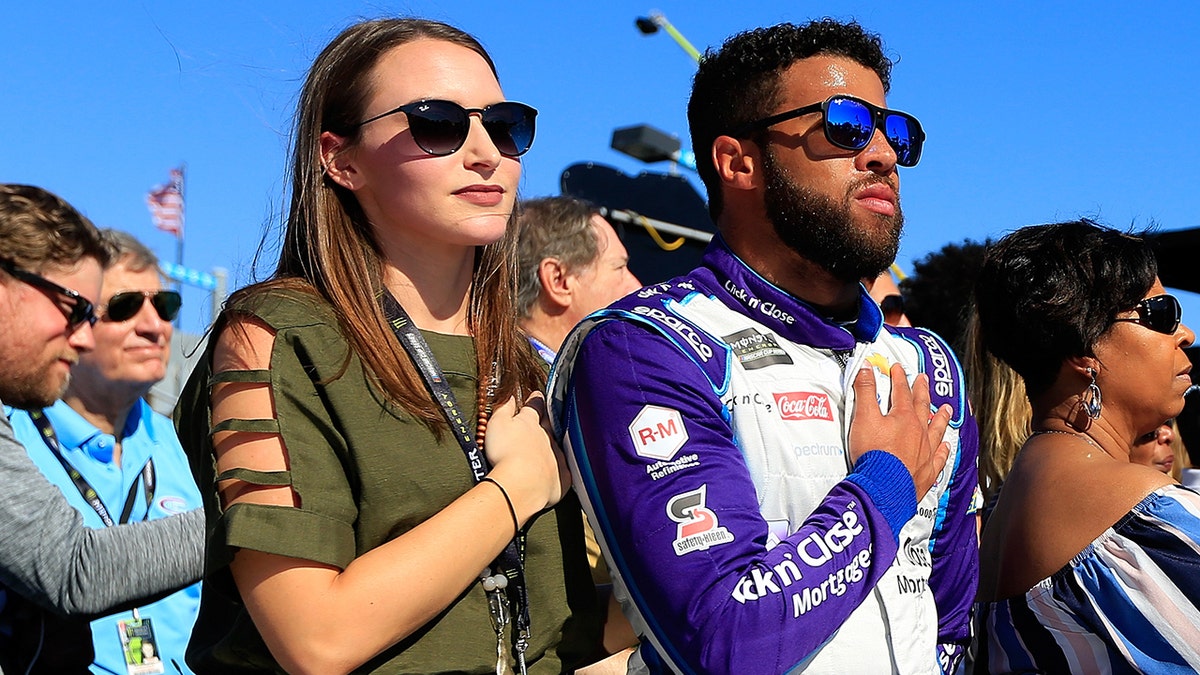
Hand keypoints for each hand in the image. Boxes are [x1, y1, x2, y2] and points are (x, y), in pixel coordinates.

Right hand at [483, 392, 570, 519]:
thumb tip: (510, 397)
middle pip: (549, 425)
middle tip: (545, 419)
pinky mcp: (562, 477)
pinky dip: (558, 470)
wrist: (521, 484)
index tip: (537, 396)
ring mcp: (556, 456)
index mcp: (530, 423)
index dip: (536, 400)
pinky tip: (554, 473)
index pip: (535, 406)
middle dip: (547, 420)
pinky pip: (563, 471)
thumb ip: (504, 409)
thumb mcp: (497, 424)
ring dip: (551, 447)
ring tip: (544, 450)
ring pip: (557, 447)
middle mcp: (547, 437)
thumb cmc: (505, 453)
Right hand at [849, 363, 951, 497]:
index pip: (901, 391)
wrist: (883, 488)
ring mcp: (925, 452)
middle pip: (922, 407)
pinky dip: (943, 450)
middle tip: (923, 380)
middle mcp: (919, 432)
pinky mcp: (927, 471)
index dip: (899, 378)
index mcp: (903, 417)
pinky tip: (946, 446)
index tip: (898, 369)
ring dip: (940, 418)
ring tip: (945, 410)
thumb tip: (865, 368)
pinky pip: (939, 457)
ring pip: (936, 430)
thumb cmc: (873, 455)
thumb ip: (864, 391)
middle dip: (921, 391)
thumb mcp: (863, 417)